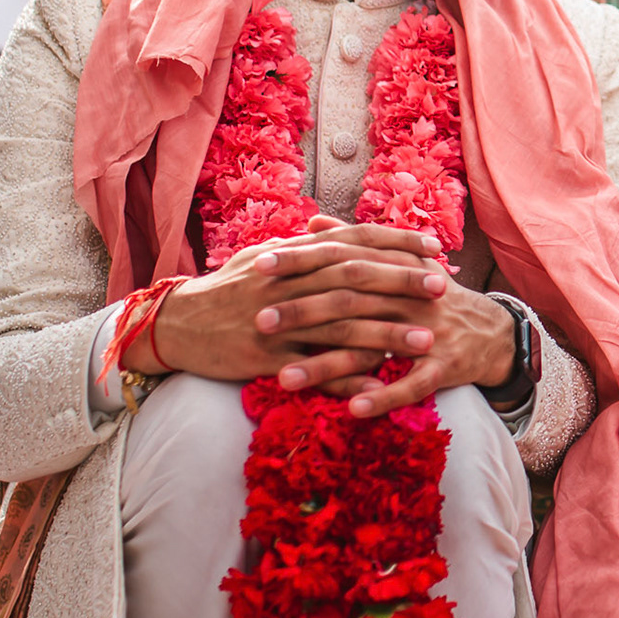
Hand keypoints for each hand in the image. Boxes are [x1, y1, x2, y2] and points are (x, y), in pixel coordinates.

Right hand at [131, 222, 448, 381]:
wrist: (175, 325)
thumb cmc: (226, 289)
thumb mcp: (264, 257)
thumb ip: (303, 246)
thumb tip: (334, 230)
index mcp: (293, 254)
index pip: (354, 240)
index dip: (396, 242)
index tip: (433, 247)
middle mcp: (289, 282)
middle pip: (355, 278)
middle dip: (402, 281)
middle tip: (442, 288)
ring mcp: (279, 321)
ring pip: (341, 325)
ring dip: (388, 333)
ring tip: (427, 340)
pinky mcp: (267, 358)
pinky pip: (315, 370)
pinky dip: (349, 379)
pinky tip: (382, 386)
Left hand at [256, 217, 515, 419]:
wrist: (493, 332)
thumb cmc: (433, 297)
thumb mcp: (402, 263)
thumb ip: (357, 242)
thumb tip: (313, 221)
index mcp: (396, 268)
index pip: (342, 258)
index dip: (301, 261)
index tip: (258, 265)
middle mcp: (410, 296)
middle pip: (351, 300)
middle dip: (302, 310)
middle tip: (259, 321)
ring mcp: (428, 331)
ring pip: (372, 346)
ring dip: (326, 365)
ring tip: (283, 379)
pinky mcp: (444, 366)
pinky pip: (411, 384)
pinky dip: (382, 397)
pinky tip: (351, 410)